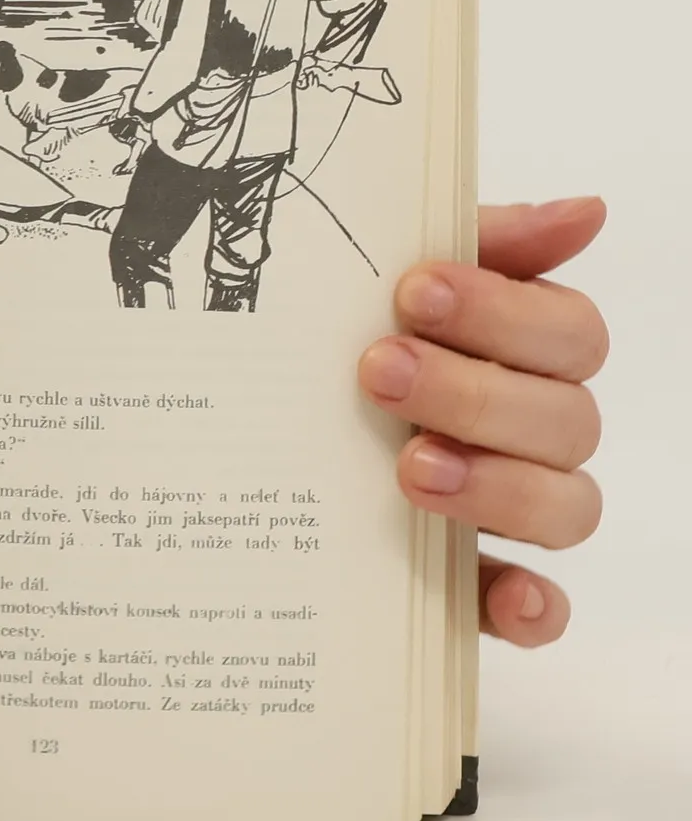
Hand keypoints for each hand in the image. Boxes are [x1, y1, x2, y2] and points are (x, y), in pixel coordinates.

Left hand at [358, 198, 605, 647]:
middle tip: (377, 371)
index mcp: (523, 353)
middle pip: (568, 419)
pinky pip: (537, 609)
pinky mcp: (477, 586)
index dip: (504, 311)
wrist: (236, 432)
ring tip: (408, 467)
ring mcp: (512, 511)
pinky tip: (508, 597)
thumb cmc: (334, 338)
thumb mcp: (381, 276)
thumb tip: (585, 210)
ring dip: (498, 488)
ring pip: (567, 508)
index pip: (569, 333)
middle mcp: (534, 432)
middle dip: (474, 392)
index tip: (413, 291)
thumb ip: (478, 242)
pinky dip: (534, 608)